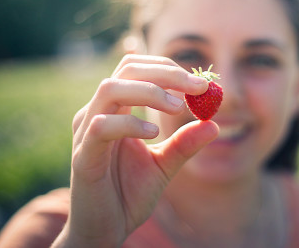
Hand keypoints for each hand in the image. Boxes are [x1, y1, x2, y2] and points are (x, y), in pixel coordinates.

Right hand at [52, 55, 218, 247]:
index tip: (201, 83)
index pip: (137, 69)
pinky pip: (102, 127)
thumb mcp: (164, 165)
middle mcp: (97, 113)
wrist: (106, 230)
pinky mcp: (83, 156)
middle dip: (166, 72)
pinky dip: (131, 124)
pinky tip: (155, 133)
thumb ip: (184, 144)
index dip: (169, 68)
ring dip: (150, 91)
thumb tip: (215, 125)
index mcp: (115, 111)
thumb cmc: (128, 194)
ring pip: (111, 89)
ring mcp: (86, 132)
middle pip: (127, 69)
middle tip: (198, 87)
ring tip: (179, 107)